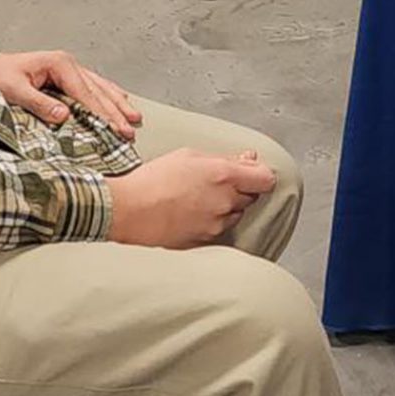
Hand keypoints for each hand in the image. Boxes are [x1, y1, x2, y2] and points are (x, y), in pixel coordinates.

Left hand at [0, 50, 140, 139]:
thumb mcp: (14, 91)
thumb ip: (39, 103)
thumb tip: (64, 116)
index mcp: (59, 63)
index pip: (86, 93)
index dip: (102, 113)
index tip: (114, 129)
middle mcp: (67, 64)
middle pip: (98, 91)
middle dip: (116, 112)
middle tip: (130, 131)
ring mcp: (68, 68)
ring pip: (100, 87)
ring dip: (117, 104)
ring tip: (135, 119)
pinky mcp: (64, 76)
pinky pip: (92, 87)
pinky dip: (107, 96)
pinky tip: (119, 101)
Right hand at [106, 149, 277, 247]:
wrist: (128, 211)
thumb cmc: (153, 180)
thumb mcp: (189, 155)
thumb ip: (223, 158)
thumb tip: (247, 158)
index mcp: (224, 175)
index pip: (266, 179)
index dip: (259, 174)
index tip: (251, 172)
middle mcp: (225, 202)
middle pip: (251, 196)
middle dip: (240, 189)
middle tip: (215, 182)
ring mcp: (216, 224)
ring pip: (235, 214)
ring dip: (225, 207)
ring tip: (197, 199)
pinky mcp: (205, 241)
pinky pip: (218, 229)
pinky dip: (211, 221)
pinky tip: (190, 213)